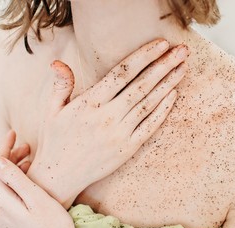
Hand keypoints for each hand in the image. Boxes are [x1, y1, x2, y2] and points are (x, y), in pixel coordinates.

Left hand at [0, 131, 91, 227]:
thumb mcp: (38, 200)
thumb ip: (15, 180)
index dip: (3, 147)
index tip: (13, 133)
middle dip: (9, 159)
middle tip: (27, 147)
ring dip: (10, 174)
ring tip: (29, 163)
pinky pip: (1, 204)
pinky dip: (10, 190)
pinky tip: (25, 186)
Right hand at [28, 39, 188, 207]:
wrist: (61, 176)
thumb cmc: (56, 140)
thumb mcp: (51, 110)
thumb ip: (60, 85)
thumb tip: (58, 63)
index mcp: (90, 103)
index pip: (122, 73)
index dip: (144, 57)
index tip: (161, 44)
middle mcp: (108, 117)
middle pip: (142, 86)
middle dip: (164, 65)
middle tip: (182, 51)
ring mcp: (120, 134)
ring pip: (149, 104)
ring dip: (168, 84)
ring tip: (183, 67)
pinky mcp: (128, 149)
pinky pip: (150, 126)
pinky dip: (163, 110)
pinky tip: (173, 95)